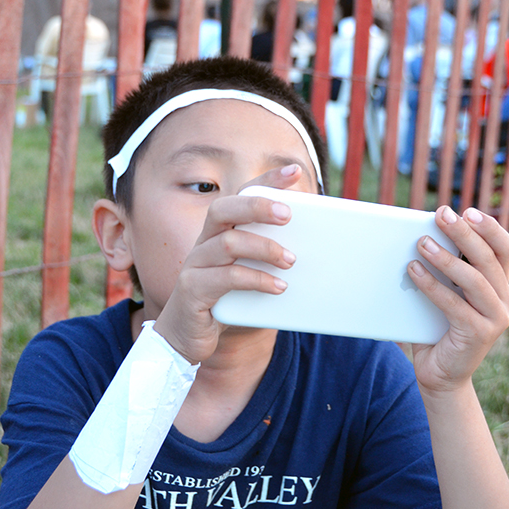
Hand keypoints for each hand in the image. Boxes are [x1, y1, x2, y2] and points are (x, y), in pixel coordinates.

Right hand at [153, 165, 304, 363]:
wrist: (189, 338)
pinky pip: (225, 278)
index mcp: (219, 231)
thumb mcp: (252, 272)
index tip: (294, 171)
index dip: (266, 180)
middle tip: (288, 215)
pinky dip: (256, 280)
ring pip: (227, 243)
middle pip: (224, 209)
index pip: (240, 195)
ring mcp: (195, 265)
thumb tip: (319, 247)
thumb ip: (272, 256)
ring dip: (264, 249)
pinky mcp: (193, 291)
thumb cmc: (227, 300)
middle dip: (257, 206)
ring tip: (291, 261)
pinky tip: (278, 288)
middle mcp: (203, 242)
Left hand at [408, 206, 508, 397]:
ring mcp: (496, 318)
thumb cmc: (438, 327)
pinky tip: (414, 270)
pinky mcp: (480, 334)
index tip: (467, 210)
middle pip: (488, 259)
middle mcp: (505, 300)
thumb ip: (445, 269)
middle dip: (464, 234)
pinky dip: (432, 285)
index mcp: (500, 285)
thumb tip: (422, 234)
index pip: (504, 248)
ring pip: (474, 280)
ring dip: (446, 258)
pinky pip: (454, 304)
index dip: (489, 227)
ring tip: (421, 242)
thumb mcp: (446, 292)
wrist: (440, 374)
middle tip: (442, 215)